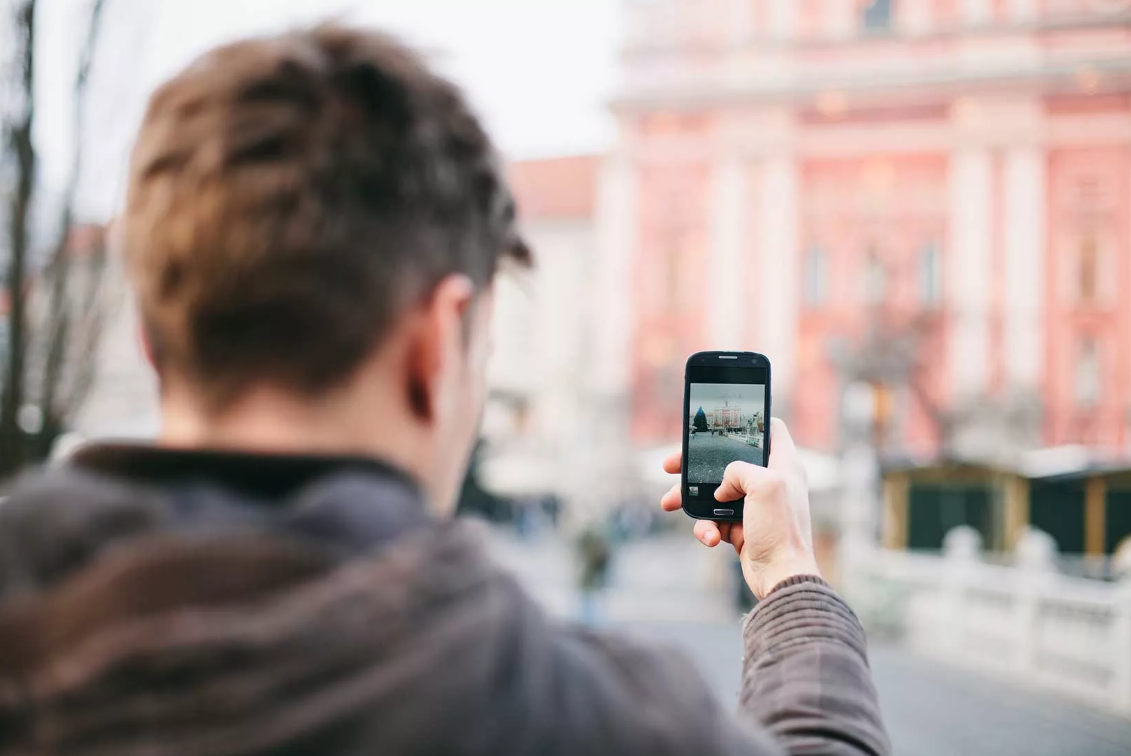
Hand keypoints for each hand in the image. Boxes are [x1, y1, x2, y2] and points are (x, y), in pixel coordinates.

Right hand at [659, 418, 819, 599]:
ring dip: (690, 498)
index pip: (770, 429)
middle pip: (728, 461)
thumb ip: (738, 470)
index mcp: (783, 465)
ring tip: (669, 503)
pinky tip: (709, 537)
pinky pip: (714, 520)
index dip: (748, 421)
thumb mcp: (764, 485)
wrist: (781, 577)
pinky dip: (706, 527)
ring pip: (714, 492)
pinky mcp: (742, 528)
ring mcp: (754, 506)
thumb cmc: (781, 530)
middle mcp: (770, 482)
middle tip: (671, 465)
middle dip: (697, 464)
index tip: (721, 422)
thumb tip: (721, 487)